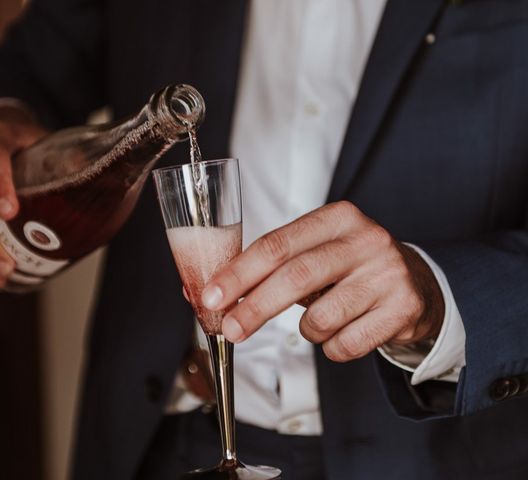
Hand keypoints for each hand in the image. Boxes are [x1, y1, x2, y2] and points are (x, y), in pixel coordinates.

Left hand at [201, 201, 444, 361]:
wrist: (418, 285)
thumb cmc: (350, 269)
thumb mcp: (316, 253)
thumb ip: (271, 267)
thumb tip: (211, 293)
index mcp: (337, 217)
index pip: (276, 244)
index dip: (239, 273)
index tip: (212, 297)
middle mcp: (366, 239)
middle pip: (295, 276)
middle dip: (255, 307)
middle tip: (231, 330)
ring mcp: (388, 273)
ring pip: (320, 317)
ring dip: (307, 329)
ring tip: (322, 317)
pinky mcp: (404, 308)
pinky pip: (345, 344)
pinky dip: (333, 346)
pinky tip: (347, 329)